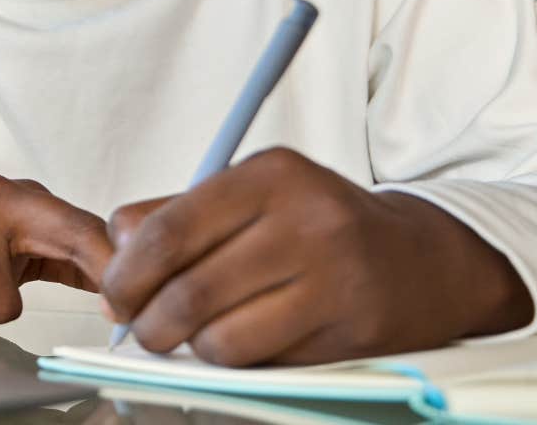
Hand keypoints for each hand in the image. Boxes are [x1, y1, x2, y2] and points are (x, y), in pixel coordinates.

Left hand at [100, 148, 532, 365]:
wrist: (421, 260)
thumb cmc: (318, 226)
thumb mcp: (252, 195)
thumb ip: (177, 213)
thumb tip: (115, 246)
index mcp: (270, 176)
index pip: (170, 232)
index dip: (127, 274)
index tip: (114, 293)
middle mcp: (306, 222)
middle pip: (190, 293)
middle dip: (149, 323)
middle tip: (144, 327)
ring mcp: (335, 280)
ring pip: (222, 339)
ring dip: (191, 348)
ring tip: (194, 335)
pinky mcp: (351, 332)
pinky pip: (263, 361)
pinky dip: (236, 360)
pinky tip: (244, 339)